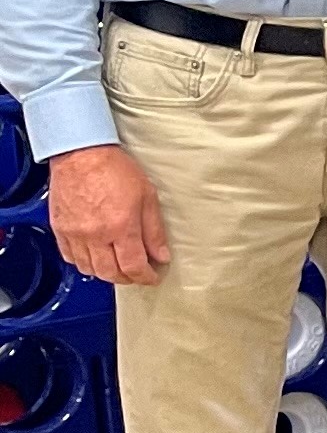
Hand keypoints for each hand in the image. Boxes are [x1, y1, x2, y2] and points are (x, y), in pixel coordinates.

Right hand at [48, 144, 168, 283]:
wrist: (81, 153)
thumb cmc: (114, 168)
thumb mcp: (147, 197)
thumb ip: (154, 231)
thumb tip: (161, 255)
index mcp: (120, 227)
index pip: (133, 266)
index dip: (145, 277)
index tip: (152, 276)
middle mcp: (95, 235)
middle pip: (110, 273)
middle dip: (127, 279)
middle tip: (137, 274)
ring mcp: (74, 233)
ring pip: (88, 269)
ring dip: (105, 273)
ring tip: (118, 266)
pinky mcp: (60, 229)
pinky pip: (69, 257)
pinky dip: (84, 262)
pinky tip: (95, 256)